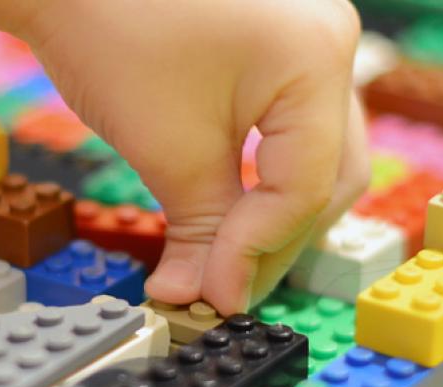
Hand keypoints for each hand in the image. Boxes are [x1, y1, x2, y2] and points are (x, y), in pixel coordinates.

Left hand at [14, 0, 369, 313]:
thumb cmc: (111, 31)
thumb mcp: (167, 149)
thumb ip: (202, 231)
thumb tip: (205, 299)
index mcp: (316, 58)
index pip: (305, 188)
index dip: (258, 253)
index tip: (214, 297)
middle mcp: (332, 41)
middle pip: (328, 174)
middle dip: (276, 240)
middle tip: (223, 289)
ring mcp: (311, 38)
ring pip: (316, 155)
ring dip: (272, 213)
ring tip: (220, 259)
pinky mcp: (283, 44)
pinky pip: (293, 126)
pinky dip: (263, 174)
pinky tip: (227, 211)